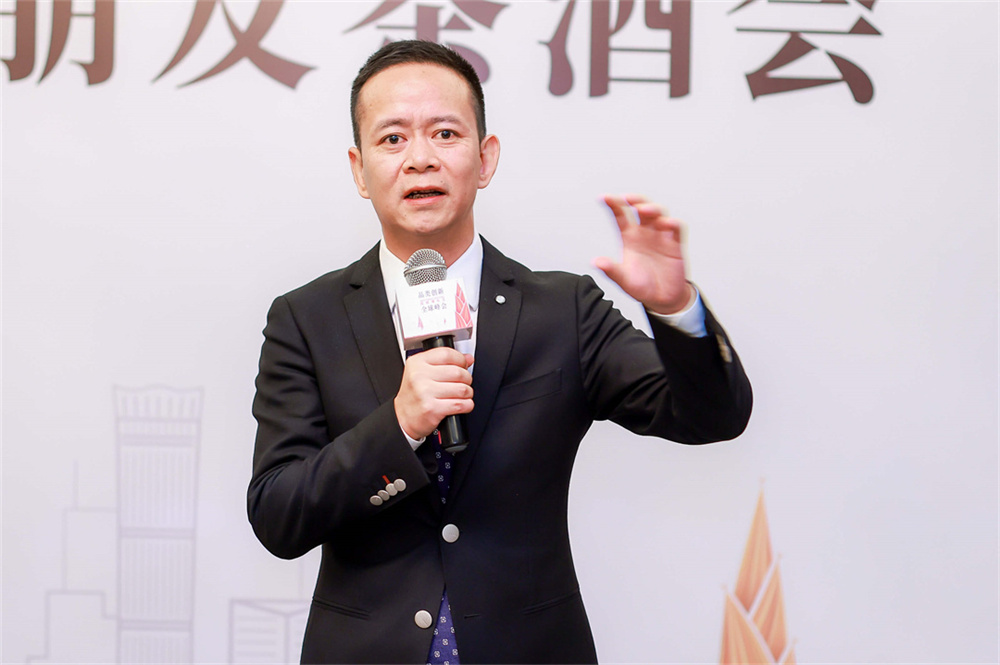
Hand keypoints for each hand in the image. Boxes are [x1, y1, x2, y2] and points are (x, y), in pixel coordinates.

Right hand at [394, 347, 474, 439]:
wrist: (402, 417)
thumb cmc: (414, 395)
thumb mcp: (423, 372)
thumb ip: (445, 363)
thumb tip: (468, 358)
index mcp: (417, 363)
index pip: (447, 354)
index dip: (460, 359)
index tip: (463, 365)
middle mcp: (419, 376)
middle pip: (458, 372)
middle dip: (467, 379)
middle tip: (463, 383)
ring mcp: (425, 392)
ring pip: (462, 389)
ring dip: (468, 393)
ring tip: (462, 395)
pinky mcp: (432, 409)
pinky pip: (461, 404)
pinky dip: (467, 405)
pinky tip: (462, 405)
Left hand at [593, 194, 693, 314]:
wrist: (663, 299)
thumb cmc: (642, 287)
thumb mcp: (624, 281)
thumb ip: (612, 271)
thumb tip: (596, 262)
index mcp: (630, 239)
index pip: (621, 217)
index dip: (613, 205)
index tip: (603, 197)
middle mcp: (645, 233)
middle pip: (640, 208)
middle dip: (635, 200)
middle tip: (627, 198)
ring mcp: (661, 236)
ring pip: (658, 214)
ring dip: (652, 208)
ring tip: (643, 210)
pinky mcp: (675, 244)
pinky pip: (676, 228)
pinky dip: (672, 223)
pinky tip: (666, 223)